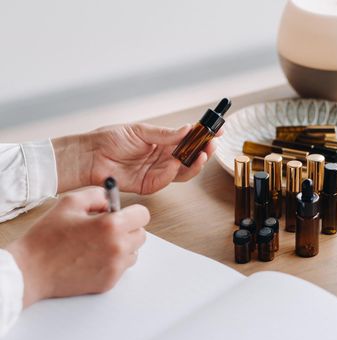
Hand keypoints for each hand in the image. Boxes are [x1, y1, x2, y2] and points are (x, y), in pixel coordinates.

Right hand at [6, 187, 149, 306]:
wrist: (31, 271)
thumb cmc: (47, 237)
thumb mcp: (70, 203)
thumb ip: (97, 195)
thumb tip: (112, 200)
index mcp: (111, 225)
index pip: (143, 215)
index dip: (131, 212)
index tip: (121, 214)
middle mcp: (117, 247)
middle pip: (141, 234)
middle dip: (127, 229)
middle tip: (106, 230)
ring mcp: (115, 267)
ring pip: (133, 252)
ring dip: (122, 247)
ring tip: (98, 245)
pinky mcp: (109, 282)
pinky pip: (122, 268)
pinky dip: (113, 262)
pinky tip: (92, 258)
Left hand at [53, 123, 221, 193]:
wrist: (89, 156)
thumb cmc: (109, 139)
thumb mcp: (140, 131)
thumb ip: (165, 134)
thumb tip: (187, 129)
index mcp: (162, 141)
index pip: (189, 139)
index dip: (204, 136)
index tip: (218, 130)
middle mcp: (163, 157)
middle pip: (190, 156)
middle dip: (204, 150)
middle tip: (213, 144)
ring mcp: (157, 171)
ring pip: (184, 171)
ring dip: (196, 163)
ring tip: (203, 154)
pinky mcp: (150, 184)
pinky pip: (168, 180)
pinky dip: (175, 172)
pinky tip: (178, 162)